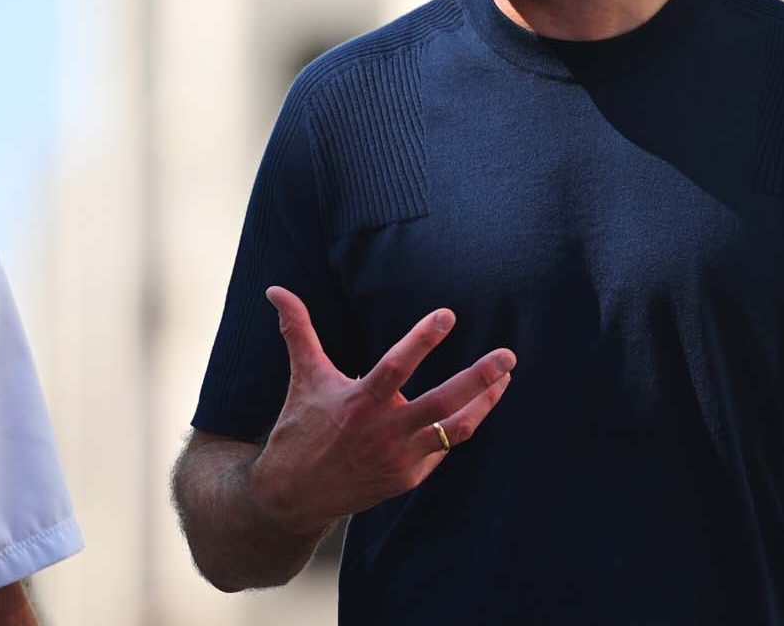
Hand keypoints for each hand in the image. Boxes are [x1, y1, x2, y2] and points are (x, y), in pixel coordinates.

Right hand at [248, 285, 514, 533]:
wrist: (294, 494)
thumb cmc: (300, 426)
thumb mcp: (304, 376)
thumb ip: (298, 330)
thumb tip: (275, 289)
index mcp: (359, 402)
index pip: (397, 366)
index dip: (423, 339)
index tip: (449, 315)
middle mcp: (384, 431)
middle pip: (443, 403)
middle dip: (480, 378)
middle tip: (508, 355)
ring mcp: (400, 457)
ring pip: (456, 430)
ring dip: (484, 404)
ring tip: (504, 380)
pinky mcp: (408, 478)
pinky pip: (442, 449)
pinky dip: (458, 426)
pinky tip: (471, 407)